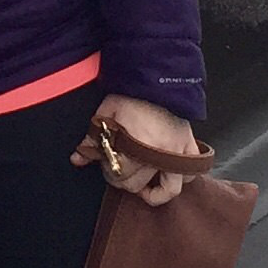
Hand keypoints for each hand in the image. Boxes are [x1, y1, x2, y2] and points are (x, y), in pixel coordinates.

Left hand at [71, 93, 203, 204]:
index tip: (103, 160)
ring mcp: (177, 152)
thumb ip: (92, 138)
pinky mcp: (189, 147)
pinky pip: (190, 175)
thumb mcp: (106, 112)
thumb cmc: (131, 93)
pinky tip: (163, 178)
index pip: (118, 173)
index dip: (107, 169)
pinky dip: (178, 180)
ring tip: (141, 182)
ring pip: (168, 189)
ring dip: (151, 190)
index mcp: (136, 143)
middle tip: (117, 164)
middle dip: (121, 177)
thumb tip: (77, 159)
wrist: (158, 77)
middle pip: (136, 184)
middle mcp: (159, 152)